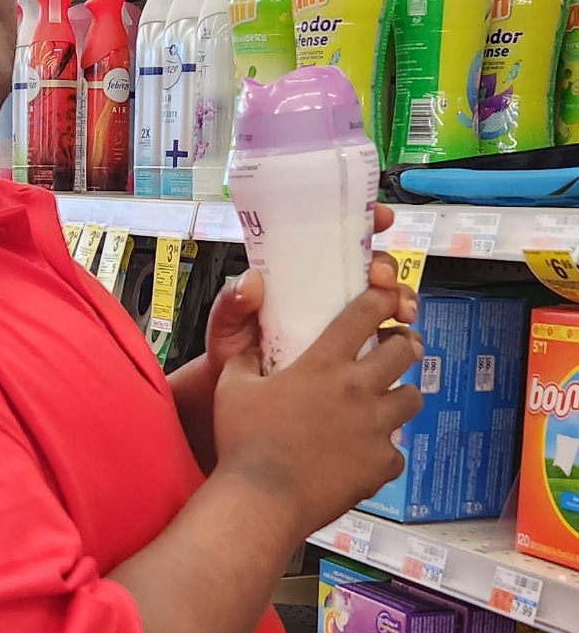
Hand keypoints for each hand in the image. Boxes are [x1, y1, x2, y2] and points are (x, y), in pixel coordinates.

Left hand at [203, 203, 417, 387]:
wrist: (239, 412)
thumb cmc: (231, 359)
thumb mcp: (225, 327)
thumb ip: (231, 305)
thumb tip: (251, 282)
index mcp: (298, 278)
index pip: (334, 240)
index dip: (364, 222)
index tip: (381, 219)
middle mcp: (326, 295)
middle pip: (370, 268)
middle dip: (388, 268)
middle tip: (383, 281)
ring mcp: (344, 325)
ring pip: (386, 301)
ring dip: (403, 300)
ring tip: (402, 315)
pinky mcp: (356, 354)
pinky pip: (387, 340)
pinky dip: (402, 337)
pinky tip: (407, 343)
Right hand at [212, 281, 422, 541]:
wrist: (261, 501)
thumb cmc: (243, 444)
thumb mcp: (232, 389)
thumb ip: (245, 360)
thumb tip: (249, 349)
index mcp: (323, 364)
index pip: (364, 313)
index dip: (382, 298)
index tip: (388, 298)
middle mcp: (356, 389)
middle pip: (404, 350)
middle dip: (404, 345)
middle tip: (395, 350)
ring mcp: (374, 427)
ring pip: (412, 398)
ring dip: (401, 396)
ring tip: (388, 403)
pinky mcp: (380, 464)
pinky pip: (396, 453)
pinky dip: (384, 454)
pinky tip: (366, 457)